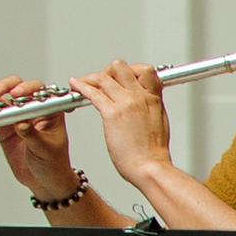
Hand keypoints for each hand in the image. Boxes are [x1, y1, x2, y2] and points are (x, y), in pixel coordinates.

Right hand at [0, 78, 80, 201]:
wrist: (43, 181)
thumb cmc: (53, 163)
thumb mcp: (45, 149)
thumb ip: (32, 135)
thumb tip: (22, 123)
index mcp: (50, 112)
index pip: (39, 92)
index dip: (27, 89)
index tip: (16, 96)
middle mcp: (33, 110)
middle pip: (17, 89)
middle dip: (4, 88)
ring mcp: (17, 117)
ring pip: (1, 101)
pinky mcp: (4, 127)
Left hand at [75, 60, 173, 186]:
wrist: (150, 167)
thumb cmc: (153, 152)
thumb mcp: (160, 122)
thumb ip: (151, 107)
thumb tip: (144, 102)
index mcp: (153, 99)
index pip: (144, 70)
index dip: (130, 70)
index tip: (120, 78)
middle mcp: (140, 97)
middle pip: (120, 68)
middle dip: (107, 71)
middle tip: (100, 80)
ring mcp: (126, 104)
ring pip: (104, 77)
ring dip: (90, 78)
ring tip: (82, 82)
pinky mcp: (112, 114)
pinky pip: (93, 93)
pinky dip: (81, 86)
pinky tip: (76, 86)